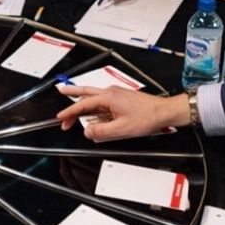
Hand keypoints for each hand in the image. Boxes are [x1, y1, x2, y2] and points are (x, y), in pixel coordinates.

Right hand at [56, 85, 189, 141]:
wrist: (164, 111)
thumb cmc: (147, 117)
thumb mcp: (121, 129)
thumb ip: (101, 131)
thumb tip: (87, 132)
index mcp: (108, 98)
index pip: (83, 105)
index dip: (70, 112)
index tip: (61, 118)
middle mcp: (111, 93)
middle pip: (85, 93)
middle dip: (71, 95)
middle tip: (60, 93)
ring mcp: (116, 94)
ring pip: (94, 96)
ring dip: (82, 100)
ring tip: (72, 103)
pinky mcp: (121, 98)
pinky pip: (103, 101)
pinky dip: (94, 106)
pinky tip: (92, 112)